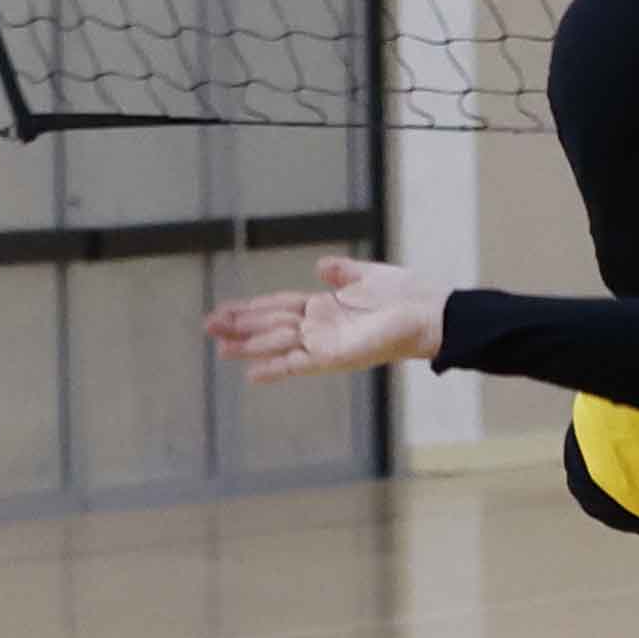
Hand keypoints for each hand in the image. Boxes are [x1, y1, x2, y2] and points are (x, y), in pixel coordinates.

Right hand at [204, 256, 445, 381]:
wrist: (431, 312)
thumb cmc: (407, 295)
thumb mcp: (368, 276)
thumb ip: (342, 273)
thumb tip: (320, 265)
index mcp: (324, 307)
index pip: (278, 306)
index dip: (251, 307)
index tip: (223, 309)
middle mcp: (320, 327)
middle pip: (270, 324)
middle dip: (240, 325)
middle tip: (206, 326)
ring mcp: (325, 342)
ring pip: (277, 343)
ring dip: (248, 345)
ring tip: (219, 347)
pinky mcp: (334, 356)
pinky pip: (298, 363)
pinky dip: (274, 368)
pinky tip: (251, 372)